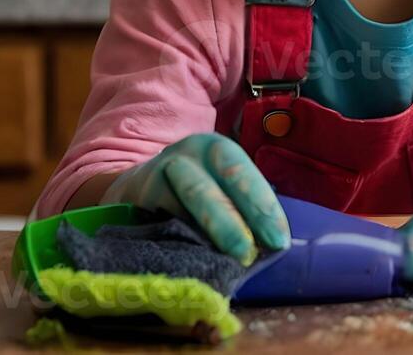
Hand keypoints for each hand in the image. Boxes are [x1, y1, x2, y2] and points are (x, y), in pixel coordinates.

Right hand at [101, 133, 288, 265]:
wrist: (140, 187)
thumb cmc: (197, 191)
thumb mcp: (220, 185)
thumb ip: (243, 209)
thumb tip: (268, 247)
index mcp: (215, 150)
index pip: (240, 173)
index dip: (261, 206)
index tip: (278, 240)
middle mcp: (184, 157)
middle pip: (204, 189)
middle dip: (228, 223)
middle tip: (246, 254)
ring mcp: (154, 179)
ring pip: (176, 208)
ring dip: (199, 236)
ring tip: (219, 263)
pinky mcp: (134, 203)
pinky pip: (156, 225)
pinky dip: (174, 244)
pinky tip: (189, 262)